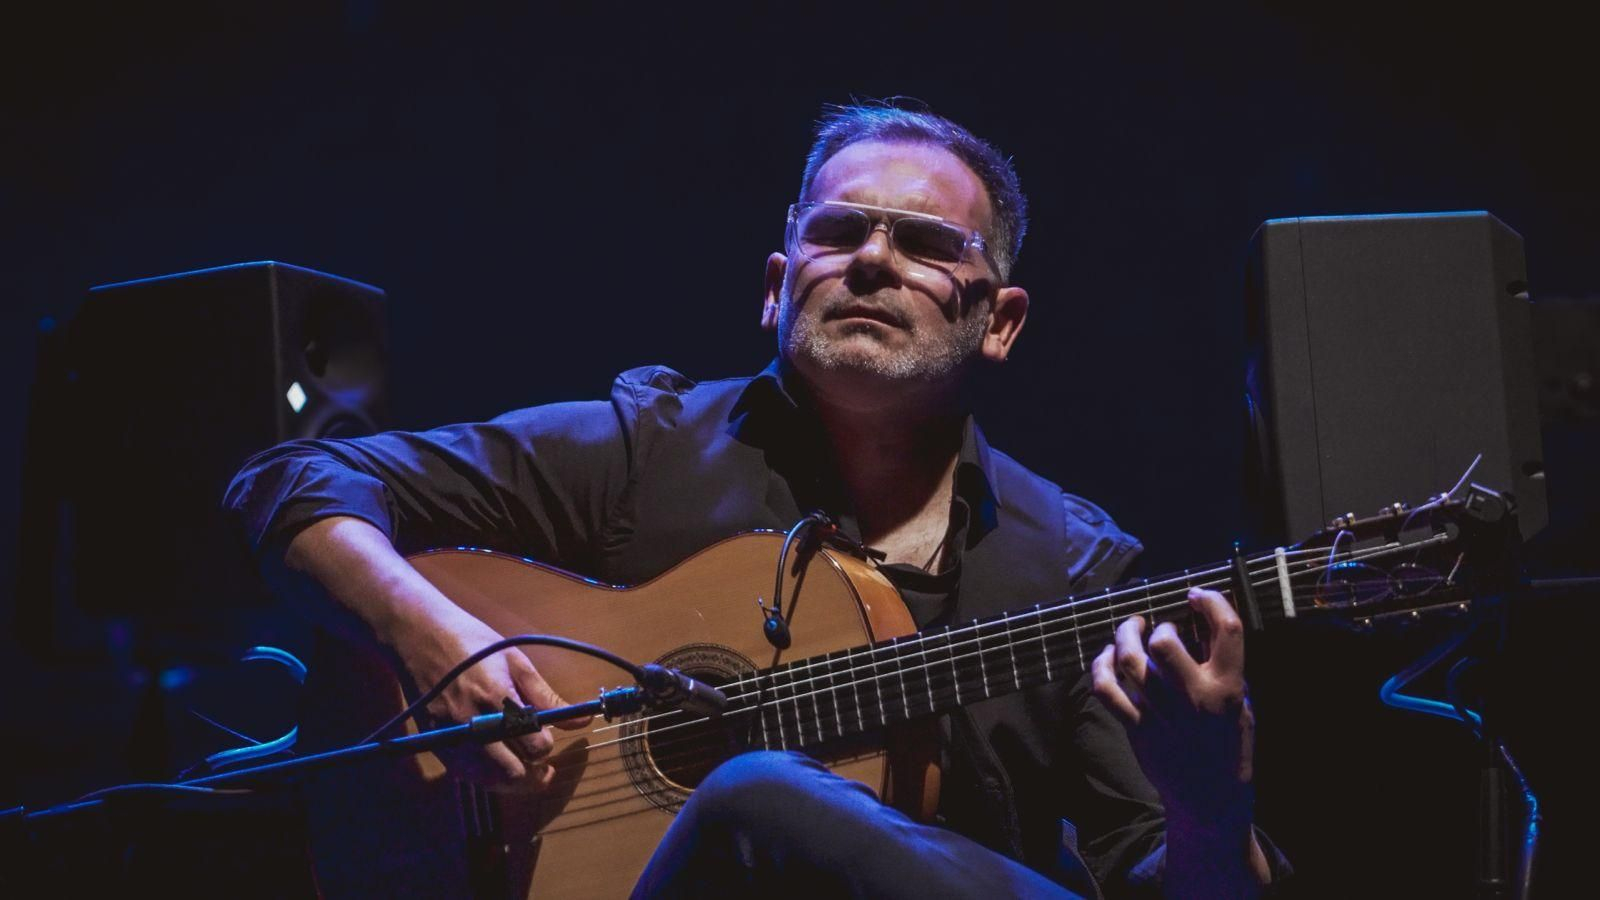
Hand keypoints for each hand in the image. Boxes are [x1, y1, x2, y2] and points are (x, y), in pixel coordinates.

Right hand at [392, 607, 589, 790]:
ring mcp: (452, 738)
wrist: (420, 637)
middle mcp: (475, 725)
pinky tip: (496, 765)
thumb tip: (582, 721)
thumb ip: (548, 697)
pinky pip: (466, 776)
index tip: (547, 735)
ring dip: (512, 781)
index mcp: (499, 700)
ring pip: (490, 781)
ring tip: (524, 769)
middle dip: (535, 774)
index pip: (535, 745)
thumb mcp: (516, 663)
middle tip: (545, 768)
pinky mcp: (436, 744)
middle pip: (514, 773)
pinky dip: (487, 778)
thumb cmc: (473, 645)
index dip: (547, 745)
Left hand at [1090, 588, 1254, 824]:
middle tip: (1156, 628)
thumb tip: (1197, 625)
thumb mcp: (1243, 704)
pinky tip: (1106, 658)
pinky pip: (1106, 689)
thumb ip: (1224, 668)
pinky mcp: (1137, 728)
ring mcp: (1162, 715)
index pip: (1227, 630)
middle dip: (1156, 627)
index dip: (1211, 601)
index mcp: (1228, 689)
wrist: (1211, 797)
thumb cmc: (1229, 744)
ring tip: (1129, 630)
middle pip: (1163, 644)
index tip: (1196, 595)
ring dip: (1124, 637)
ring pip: (1129, 662)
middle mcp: (1195, 699)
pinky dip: (1100, 667)